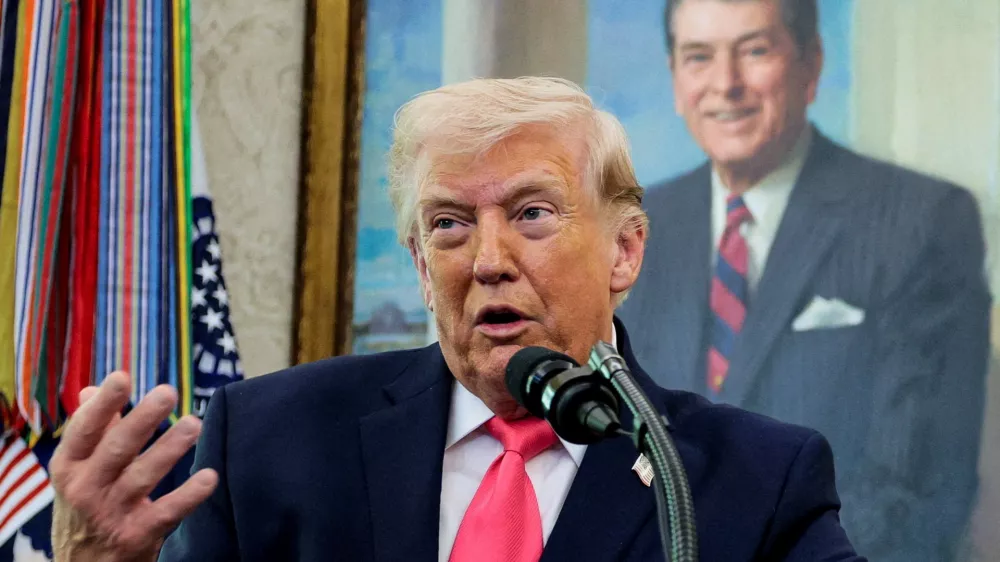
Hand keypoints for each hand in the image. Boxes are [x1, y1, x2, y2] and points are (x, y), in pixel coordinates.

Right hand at [50, 372, 217, 560]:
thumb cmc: (85, 505)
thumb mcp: (77, 471)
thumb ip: (91, 431)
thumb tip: (92, 389)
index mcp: (69, 466)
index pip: (83, 430)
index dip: (102, 404)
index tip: (121, 377)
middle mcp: (85, 490)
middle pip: (116, 449)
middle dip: (142, 420)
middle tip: (168, 392)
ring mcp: (110, 514)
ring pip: (143, 476)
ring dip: (169, 449)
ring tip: (194, 424)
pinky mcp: (136, 536)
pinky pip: (167, 513)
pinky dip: (188, 495)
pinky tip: (209, 476)